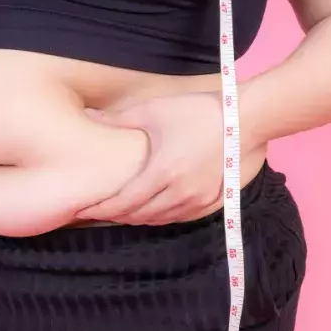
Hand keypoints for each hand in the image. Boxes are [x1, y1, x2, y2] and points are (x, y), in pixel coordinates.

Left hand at [75, 92, 225, 224]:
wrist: (246, 119)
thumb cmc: (198, 111)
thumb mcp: (153, 111)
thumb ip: (118, 120)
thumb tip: (88, 117)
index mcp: (162, 172)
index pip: (123, 202)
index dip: (101, 209)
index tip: (83, 210)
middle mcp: (180, 193)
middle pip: (139, 216)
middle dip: (116, 215)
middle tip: (98, 212)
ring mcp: (199, 200)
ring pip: (160, 220)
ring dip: (138, 218)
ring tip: (121, 212)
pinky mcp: (213, 201)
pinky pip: (180, 218)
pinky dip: (162, 217)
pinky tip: (153, 211)